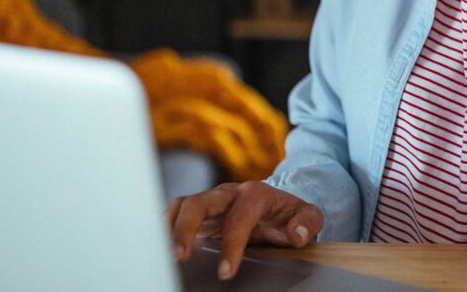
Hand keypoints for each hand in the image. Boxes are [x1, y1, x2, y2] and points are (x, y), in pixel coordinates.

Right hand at [166, 181, 323, 280]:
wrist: (278, 206)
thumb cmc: (289, 214)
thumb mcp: (308, 215)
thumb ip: (307, 223)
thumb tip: (296, 235)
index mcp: (255, 194)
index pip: (239, 218)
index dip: (232, 245)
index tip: (226, 272)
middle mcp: (228, 193)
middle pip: (200, 202)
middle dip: (186, 228)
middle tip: (179, 257)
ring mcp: (211, 201)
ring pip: (183, 205)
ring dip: (169, 228)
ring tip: (162, 254)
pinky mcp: (198, 211)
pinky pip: (175, 212)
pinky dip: (164, 226)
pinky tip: (158, 246)